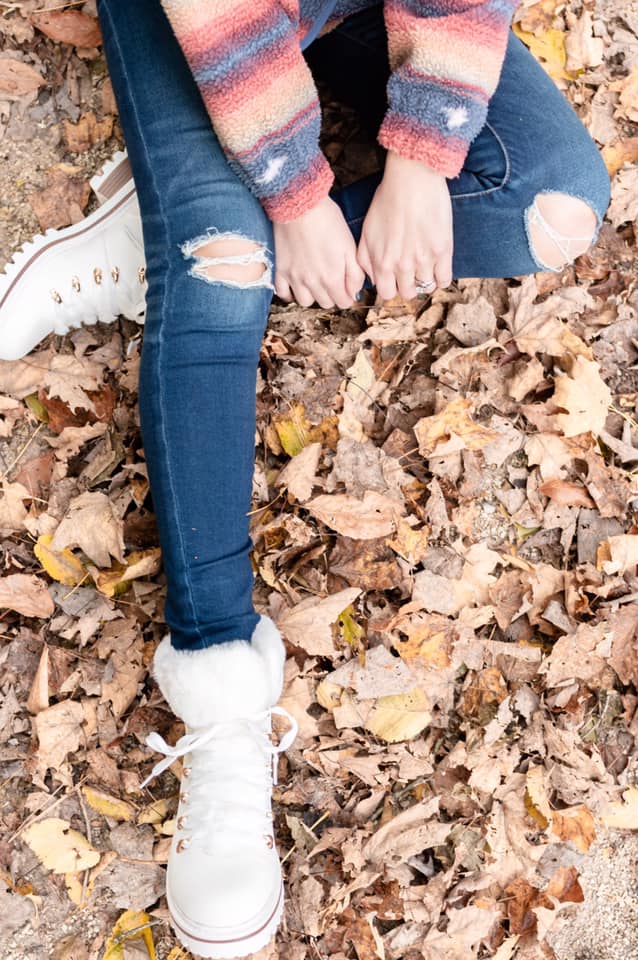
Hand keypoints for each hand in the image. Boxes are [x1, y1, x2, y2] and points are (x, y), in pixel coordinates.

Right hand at [273, 195, 364, 308]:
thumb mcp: (350, 246)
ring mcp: (295, 278)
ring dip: (312, 295)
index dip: (347, 295)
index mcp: (332, 278)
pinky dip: (290, 293)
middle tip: (332, 279)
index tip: (346, 286)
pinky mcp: (281, 270)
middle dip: (332, 295)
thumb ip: (355, 274)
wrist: (299, 206)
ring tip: (315, 282)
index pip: (343, 302)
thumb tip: (355, 293)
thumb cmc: (327, 221)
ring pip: (305, 302)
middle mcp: (313, 283)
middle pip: (326, 303)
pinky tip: (296, 285)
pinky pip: (283, 293)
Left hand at [357, 150, 453, 300]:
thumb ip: (366, 259)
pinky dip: (441, 277)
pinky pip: (444, 279)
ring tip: (426, 265)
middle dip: (408, 284)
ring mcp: (423, 260)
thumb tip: (372, 279)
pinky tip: (438, 266)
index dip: (391, 286)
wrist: (411, 178)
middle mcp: (402, 266)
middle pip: (407, 293)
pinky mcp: (442, 251)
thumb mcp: (367, 232)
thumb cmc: (387, 200)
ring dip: (425, 279)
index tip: (396, 278)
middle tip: (412, 271)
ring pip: (426, 287)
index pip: (387, 293)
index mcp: (382, 262)